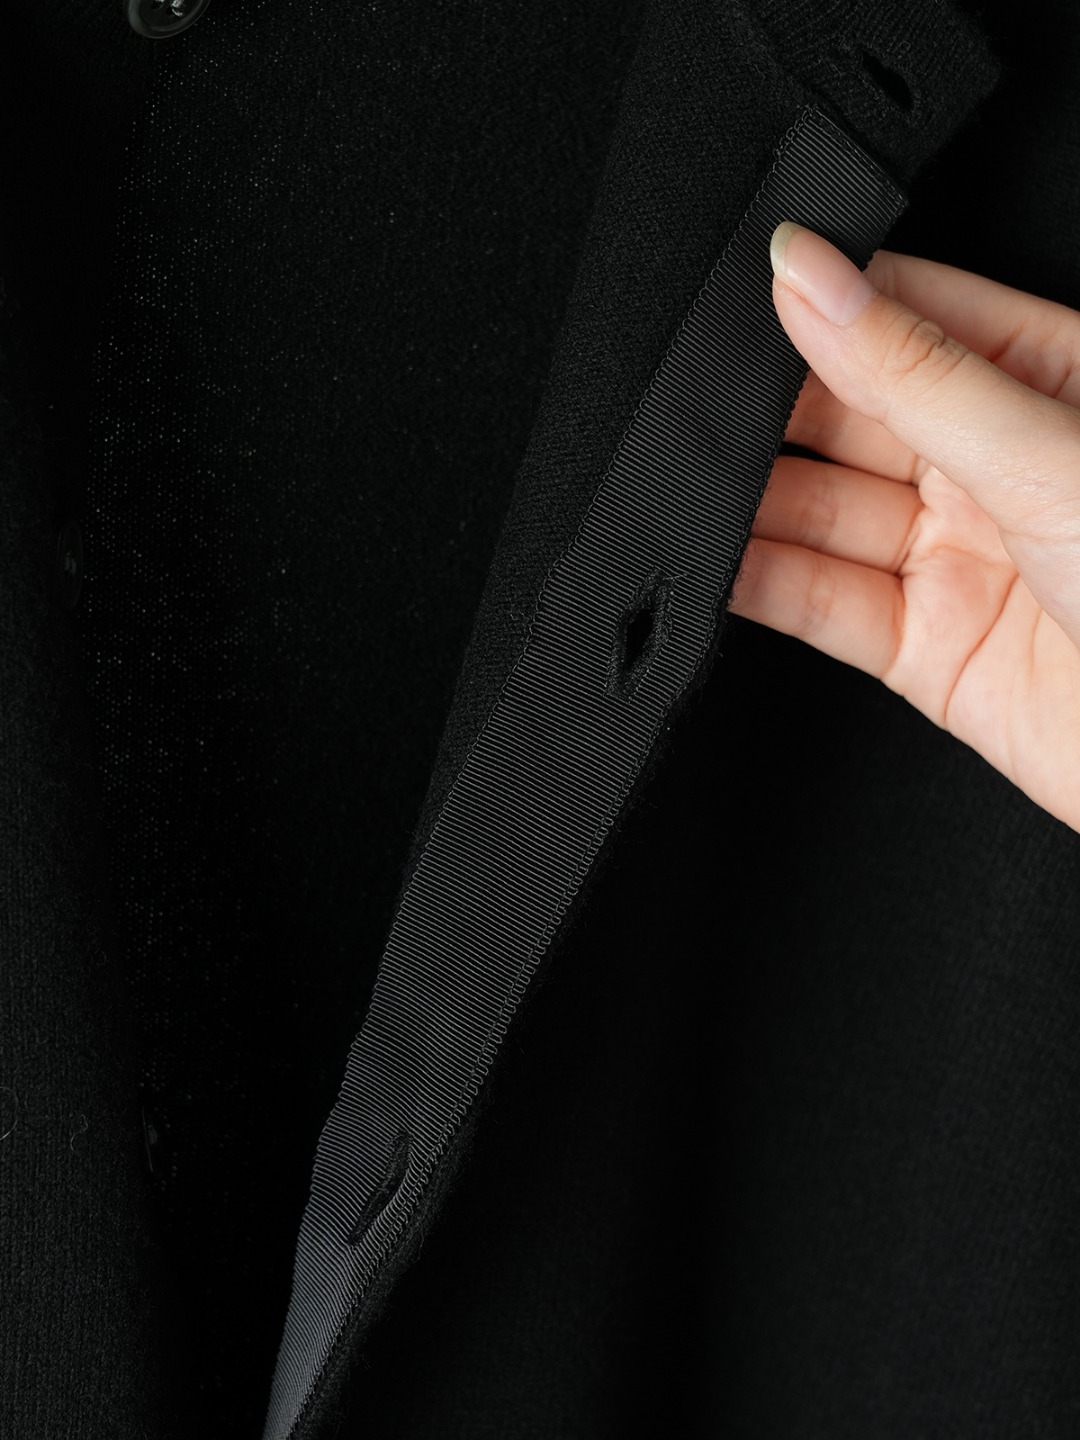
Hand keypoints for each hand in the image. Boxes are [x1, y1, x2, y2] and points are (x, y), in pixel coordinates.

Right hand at [729, 221, 1079, 833]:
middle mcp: (993, 467)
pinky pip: (820, 602)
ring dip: (752, 500)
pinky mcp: (921, 648)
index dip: (825, 303)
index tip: (750, 292)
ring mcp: (954, 559)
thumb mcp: (1046, 449)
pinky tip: (715, 555)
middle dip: (772, 410)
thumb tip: (814, 277)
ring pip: (823, 511)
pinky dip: (759, 581)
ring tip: (691, 480)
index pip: (908, 316)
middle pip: (849, 417)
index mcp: (1046, 383)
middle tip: (703, 402)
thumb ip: (914, 370)